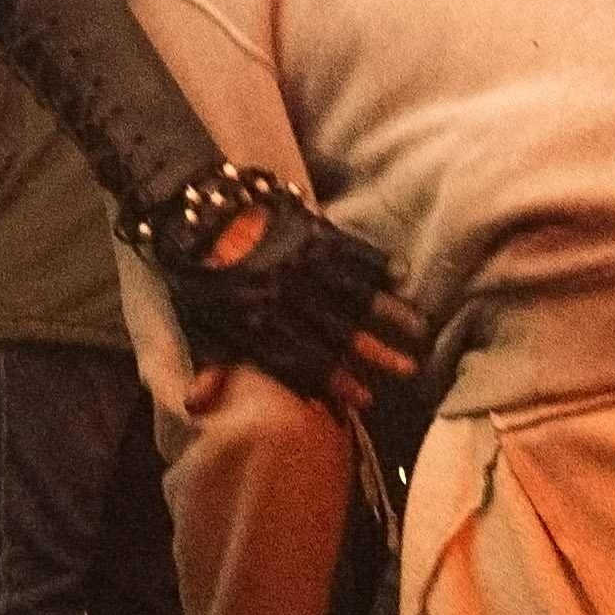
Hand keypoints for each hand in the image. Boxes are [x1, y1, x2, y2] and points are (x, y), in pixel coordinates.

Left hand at [162, 194, 423, 426]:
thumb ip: (209, 362)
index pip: (302, 358)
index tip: (365, 401)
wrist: (194, 205)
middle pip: (336, 329)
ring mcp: (300, 259)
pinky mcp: (308, 227)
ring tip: (419, 330)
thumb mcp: (196, 320)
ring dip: (388, 311)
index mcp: (256, 320)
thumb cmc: (196, 270)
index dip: (334, 380)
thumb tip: (196, 409)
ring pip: (351, 290)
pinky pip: (349, 247)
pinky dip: (376, 261)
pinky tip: (402, 275)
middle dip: (375, 352)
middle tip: (409, 370)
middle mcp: (284, 293)